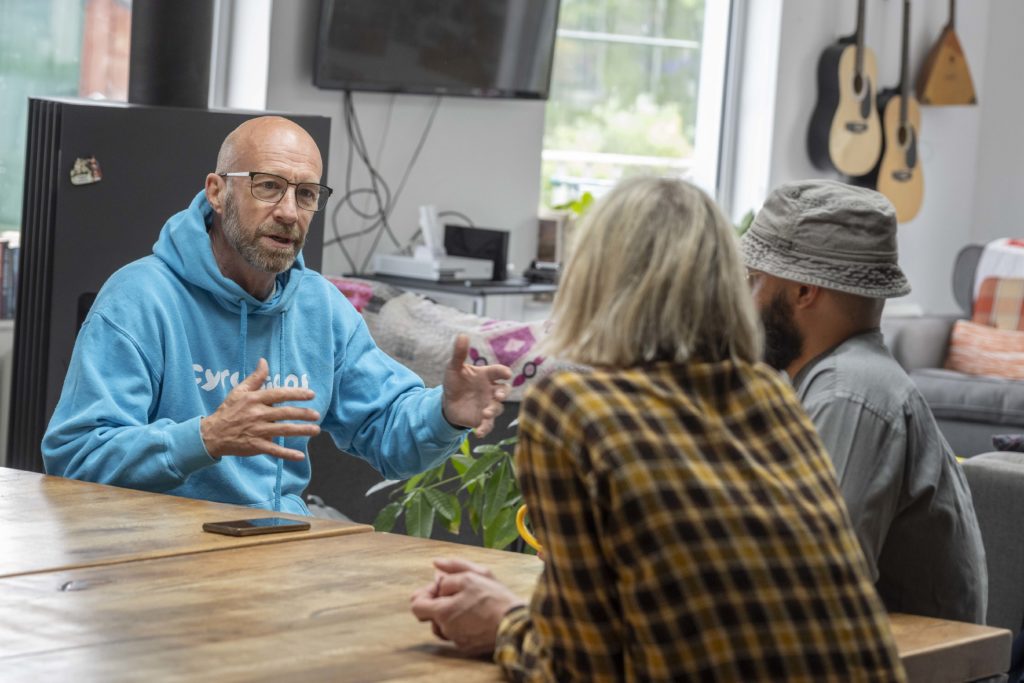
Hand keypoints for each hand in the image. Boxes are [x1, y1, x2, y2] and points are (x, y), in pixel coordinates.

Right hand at [200, 358, 319, 459]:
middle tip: (317, 415)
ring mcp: (257, 430)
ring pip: (283, 430)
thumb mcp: (239, 391)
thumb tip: (264, 361)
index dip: (296, 394)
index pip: (279, 394)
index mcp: (255, 399)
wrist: (212, 434)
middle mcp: (258, 414)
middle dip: (303, 414)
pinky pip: (274, 450)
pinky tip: (300, 456)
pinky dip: (287, 454)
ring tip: (315, 430)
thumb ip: (255, 378)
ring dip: (301, 431)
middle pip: (285, 413)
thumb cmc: (229, 410)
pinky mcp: (255, 445)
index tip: (311, 395)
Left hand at [410, 557, 524, 656]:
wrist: (515, 625)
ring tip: (471, 603)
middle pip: (431, 615)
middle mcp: (446, 630)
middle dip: (441, 602)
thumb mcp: (472, 576)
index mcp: (442, 613)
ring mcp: (457, 640)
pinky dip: (462, 623)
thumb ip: (451, 569)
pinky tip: (477, 615)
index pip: (416, 605)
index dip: (425, 592)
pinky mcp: (468, 647)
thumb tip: (435, 564)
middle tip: (461, 591)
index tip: (440, 586)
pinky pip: (457, 633)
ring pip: (444, 624)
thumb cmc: (494, 599)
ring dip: (452, 613)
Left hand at [441, 335, 511, 436]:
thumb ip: (459, 354)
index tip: (505, 373)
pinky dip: (485, 429)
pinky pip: (489, 425)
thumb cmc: (455, 383)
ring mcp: (489, 405)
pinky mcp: (483, 419)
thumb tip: (462, 335)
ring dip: (493, 410)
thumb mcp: (454, 368)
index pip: (498, 372)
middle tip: (498, 396)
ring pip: (497, 408)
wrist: (447, 403)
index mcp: (487, 376)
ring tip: (485, 413)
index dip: (503, 372)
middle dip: (503, 393)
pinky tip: (479, 432)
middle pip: (504, 390)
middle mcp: (491, 390)